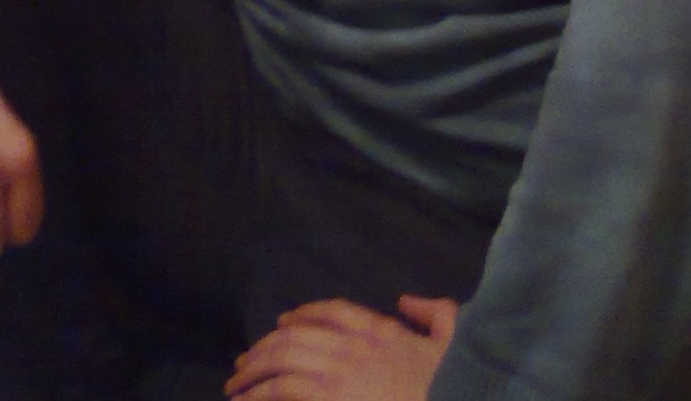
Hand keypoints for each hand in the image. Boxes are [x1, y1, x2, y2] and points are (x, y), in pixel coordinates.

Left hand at [226, 296, 456, 400]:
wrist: (450, 400)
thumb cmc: (452, 385)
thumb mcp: (455, 342)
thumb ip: (437, 313)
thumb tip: (407, 301)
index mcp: (381, 330)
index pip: (332, 312)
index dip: (303, 314)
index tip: (282, 323)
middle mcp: (353, 345)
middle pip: (295, 335)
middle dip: (265, 347)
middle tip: (245, 361)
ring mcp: (338, 372)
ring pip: (281, 359)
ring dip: (252, 369)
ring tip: (235, 382)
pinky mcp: (326, 398)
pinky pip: (280, 390)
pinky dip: (257, 393)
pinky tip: (243, 400)